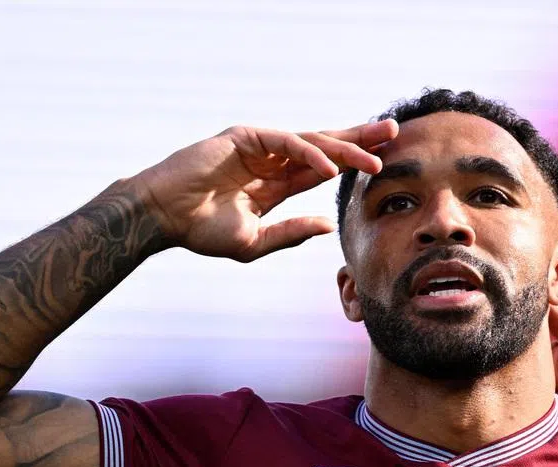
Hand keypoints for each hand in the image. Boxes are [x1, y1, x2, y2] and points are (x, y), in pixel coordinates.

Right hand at [132, 120, 397, 260]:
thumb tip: (328, 226)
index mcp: (275, 183)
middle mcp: (271, 160)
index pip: (322, 169)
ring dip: (345, 145)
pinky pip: (286, 141)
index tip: (383, 163)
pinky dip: (309, 153)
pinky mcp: (244, 136)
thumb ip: (291, 233)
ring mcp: (258, 145)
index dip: (352, 163)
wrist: (163, 217)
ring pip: (311, 141)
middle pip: (324, 146)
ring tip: (375, 153)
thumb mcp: (255, 242)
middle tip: (394, 133)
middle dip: (359, 139)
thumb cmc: (201, 231)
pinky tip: (330, 166)